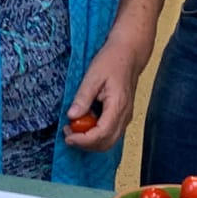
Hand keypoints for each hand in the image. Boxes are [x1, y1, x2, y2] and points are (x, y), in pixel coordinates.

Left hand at [62, 37, 145, 151]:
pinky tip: (84, 122)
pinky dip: (95, 134)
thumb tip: (72, 116)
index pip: (101, 134)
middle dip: (85, 144)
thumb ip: (83, 97)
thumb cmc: (112, 61)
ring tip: (73, 127)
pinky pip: (109, 133)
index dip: (83, 140)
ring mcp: (125, 117)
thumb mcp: (93, 76)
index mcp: (118, 106)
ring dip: (89, 140)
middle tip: (67, 133)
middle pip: (105, 143)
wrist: (129, 53)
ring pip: (108, 141)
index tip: (67, 136)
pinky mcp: (122, 116)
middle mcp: (125, 115)